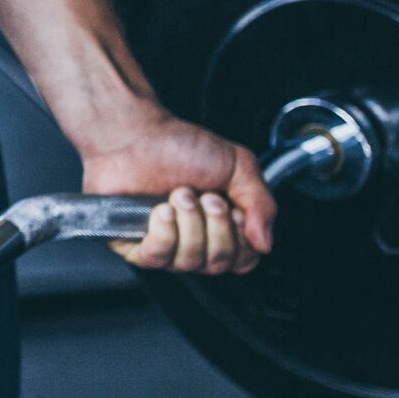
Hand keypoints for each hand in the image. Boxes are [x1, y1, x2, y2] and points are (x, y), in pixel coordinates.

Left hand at [82, 110, 276, 274]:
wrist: (134, 134)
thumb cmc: (178, 145)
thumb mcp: (238, 165)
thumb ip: (261, 203)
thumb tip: (265, 243)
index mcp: (221, 225)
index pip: (243, 259)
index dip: (241, 240)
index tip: (234, 209)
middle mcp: (194, 240)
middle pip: (218, 264)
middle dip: (215, 225)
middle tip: (204, 196)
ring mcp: (164, 246)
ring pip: (190, 262)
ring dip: (189, 223)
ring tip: (179, 194)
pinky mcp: (133, 245)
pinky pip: (157, 258)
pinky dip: (164, 232)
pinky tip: (160, 210)